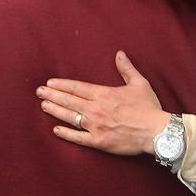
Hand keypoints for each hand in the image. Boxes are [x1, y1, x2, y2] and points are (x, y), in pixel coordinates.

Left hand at [37, 51, 170, 155]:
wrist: (156, 131)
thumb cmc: (148, 107)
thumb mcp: (139, 83)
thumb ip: (126, 68)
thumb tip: (120, 53)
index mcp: (103, 94)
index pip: (77, 87)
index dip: (62, 85)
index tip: (50, 82)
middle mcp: (96, 109)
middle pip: (69, 101)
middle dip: (52, 95)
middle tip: (39, 92)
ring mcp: (95, 126)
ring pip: (70, 117)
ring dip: (55, 111)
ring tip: (43, 105)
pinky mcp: (99, 141)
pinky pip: (78, 138)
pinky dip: (66, 133)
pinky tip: (56, 129)